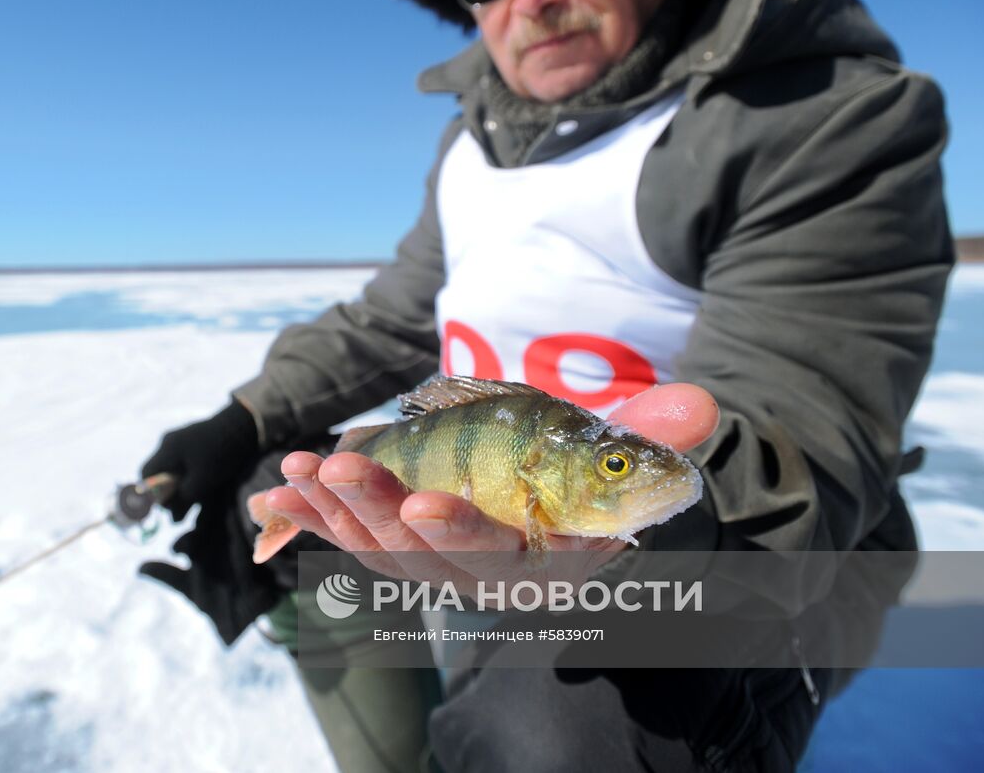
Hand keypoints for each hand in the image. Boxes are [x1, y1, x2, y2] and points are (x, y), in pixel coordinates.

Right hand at [139, 399, 260, 519]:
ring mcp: (181, 442)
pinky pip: (184, 465)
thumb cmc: (220, 454)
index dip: (152, 494)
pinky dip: (188, 479)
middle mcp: (169, 444)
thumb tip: (173, 518)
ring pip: (173, 472)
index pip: (146, 475)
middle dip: (169, 495)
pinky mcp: (194, 444)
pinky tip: (200, 490)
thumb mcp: (201, 481)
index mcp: (167, 450)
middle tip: (181, 513)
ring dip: (180, 489)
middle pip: (160, 475)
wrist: (243, 427)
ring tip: (192, 505)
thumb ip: (184, 499)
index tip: (166, 508)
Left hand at [261, 383, 718, 599]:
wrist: (564, 512)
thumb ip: (655, 436)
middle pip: (425, 557)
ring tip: (297, 470)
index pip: (500, 555)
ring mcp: (439, 569)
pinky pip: (354, 543)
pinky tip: (284, 488)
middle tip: (337, 466)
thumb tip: (698, 404)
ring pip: (379, 551)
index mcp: (542, 563)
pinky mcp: (403, 553)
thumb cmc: (595, 485)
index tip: (422, 503)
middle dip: (376, 512)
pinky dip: (319, 517)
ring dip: (334, 511)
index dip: (460, 533)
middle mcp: (485, 578)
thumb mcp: (626, 462)